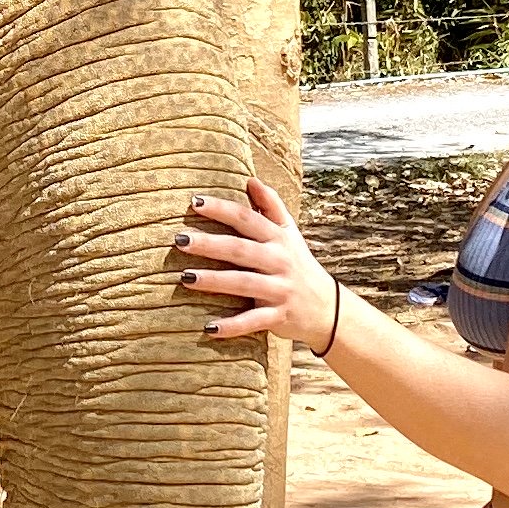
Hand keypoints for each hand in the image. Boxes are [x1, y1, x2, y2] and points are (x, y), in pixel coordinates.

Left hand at [175, 177, 340, 355]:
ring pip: (243, 283)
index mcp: (278, 239)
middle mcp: (279, 261)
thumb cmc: (299, 264)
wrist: (328, 307)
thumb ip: (271, 205)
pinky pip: (253, 321)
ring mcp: (280, 290)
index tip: (194, 202)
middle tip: (180, 239)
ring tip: (185, 278)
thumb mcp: (290, 232)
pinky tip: (208, 328)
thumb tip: (250, 179)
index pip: (247, 219)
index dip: (221, 209)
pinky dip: (232, 326)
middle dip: (210, 244)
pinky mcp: (279, 316)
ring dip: (214, 281)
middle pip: (240, 249)